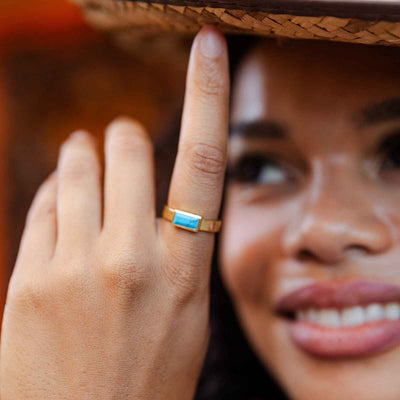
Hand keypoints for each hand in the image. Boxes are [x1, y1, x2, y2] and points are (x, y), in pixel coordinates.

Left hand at [0, 25, 228, 399]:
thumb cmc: (148, 375)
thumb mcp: (185, 314)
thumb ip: (175, 248)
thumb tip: (154, 195)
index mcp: (184, 270)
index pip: (205, 161)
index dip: (209, 94)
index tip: (210, 47)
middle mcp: (132, 259)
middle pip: (129, 147)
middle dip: (124, 135)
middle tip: (122, 138)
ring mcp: (74, 268)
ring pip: (77, 167)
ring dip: (83, 152)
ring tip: (84, 153)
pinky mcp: (27, 280)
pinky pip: (43, 204)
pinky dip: (54, 193)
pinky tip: (60, 206)